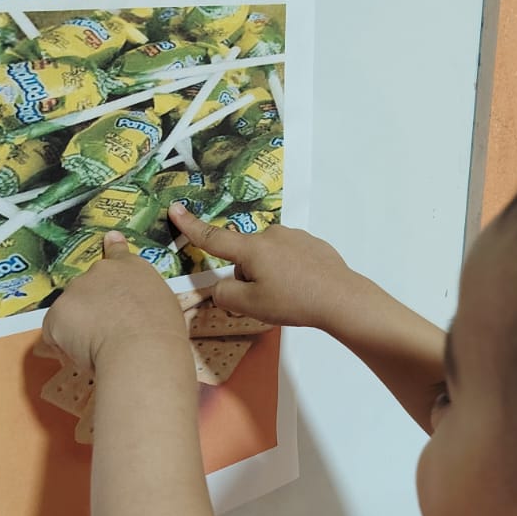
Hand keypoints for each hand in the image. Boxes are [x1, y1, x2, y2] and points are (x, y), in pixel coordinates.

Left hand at [39, 232, 187, 371]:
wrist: (141, 349)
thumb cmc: (161, 335)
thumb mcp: (166, 306)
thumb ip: (148, 299)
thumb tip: (137, 309)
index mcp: (132, 268)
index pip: (118, 252)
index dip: (113, 248)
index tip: (110, 240)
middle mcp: (101, 271)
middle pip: (89, 287)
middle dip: (94, 308)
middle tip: (109, 333)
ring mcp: (77, 289)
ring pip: (71, 310)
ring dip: (78, 327)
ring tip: (100, 347)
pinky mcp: (58, 311)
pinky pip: (54, 332)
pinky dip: (63, 345)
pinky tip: (83, 355)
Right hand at [169, 205, 356, 330]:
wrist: (341, 298)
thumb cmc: (295, 301)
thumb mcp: (251, 305)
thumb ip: (225, 295)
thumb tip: (220, 287)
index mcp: (251, 248)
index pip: (213, 238)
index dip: (191, 226)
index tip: (176, 210)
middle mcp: (271, 235)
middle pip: (245, 257)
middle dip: (249, 276)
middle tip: (268, 299)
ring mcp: (294, 237)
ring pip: (268, 257)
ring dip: (271, 274)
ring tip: (290, 295)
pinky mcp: (312, 243)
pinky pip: (290, 257)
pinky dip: (291, 272)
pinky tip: (304, 287)